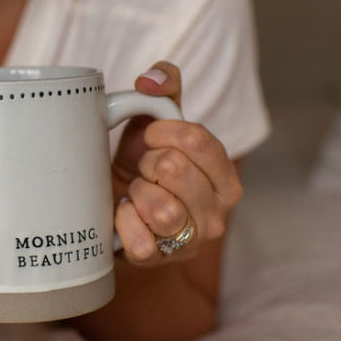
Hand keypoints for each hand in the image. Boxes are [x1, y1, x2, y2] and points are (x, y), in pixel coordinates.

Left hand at [111, 61, 242, 264]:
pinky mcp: (160, 261)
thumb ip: (164, 87)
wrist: (115, 208)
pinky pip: (139, 240)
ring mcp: (191, 241)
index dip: (162, 132)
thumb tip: (150, 79)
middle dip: (147, 163)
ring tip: (135, 193)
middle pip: (174, 168)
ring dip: (136, 193)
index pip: (196, 139)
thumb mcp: (155, 122)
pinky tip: (125, 216)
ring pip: (161, 208)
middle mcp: (218, 212)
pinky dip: (123, 222)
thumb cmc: (142, 164)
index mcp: (225, 176)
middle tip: (142, 171)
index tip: (151, 139)